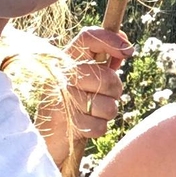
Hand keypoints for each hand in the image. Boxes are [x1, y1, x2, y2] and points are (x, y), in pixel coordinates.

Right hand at [36, 27, 133, 175]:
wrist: (47, 139)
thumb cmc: (74, 105)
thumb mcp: (88, 80)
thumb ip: (105, 64)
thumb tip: (126, 48)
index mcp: (66, 59)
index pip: (88, 37)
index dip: (111, 40)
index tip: (128, 51)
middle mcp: (61, 74)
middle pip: (109, 77)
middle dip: (115, 92)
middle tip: (104, 97)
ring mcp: (61, 96)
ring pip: (109, 105)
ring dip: (107, 112)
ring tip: (91, 113)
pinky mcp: (64, 120)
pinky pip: (100, 126)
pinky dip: (97, 129)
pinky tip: (83, 126)